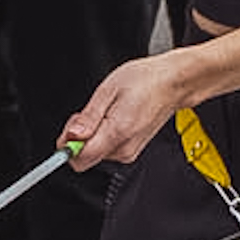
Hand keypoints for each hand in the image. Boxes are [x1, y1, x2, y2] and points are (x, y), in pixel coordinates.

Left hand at [63, 45, 207, 170]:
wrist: (172, 83)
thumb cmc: (145, 81)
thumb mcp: (109, 89)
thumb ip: (89, 117)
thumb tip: (72, 135)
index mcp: (118, 132)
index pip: (80, 158)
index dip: (67, 146)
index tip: (71, 130)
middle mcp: (124, 148)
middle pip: (85, 157)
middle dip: (78, 138)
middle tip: (89, 114)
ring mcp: (129, 151)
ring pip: (94, 153)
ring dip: (91, 135)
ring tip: (105, 112)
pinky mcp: (131, 150)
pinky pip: (105, 149)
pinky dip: (101, 136)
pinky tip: (111, 118)